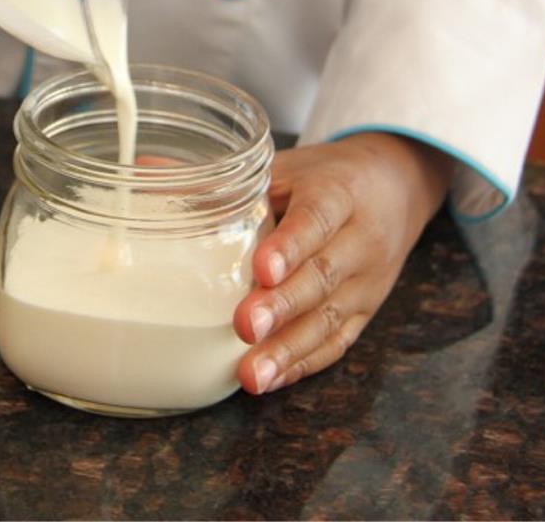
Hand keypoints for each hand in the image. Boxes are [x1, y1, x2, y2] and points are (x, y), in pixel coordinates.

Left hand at [234, 132, 453, 393]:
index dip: (290, 246)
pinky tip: (272, 378)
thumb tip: (148, 169)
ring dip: (290, 350)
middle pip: (324, 276)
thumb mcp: (287, 167)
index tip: (262, 269)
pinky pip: (338, 343)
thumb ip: (230, 180)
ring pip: (331, 319)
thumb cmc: (327, 178)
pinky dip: (304, 364)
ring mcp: (368, 281)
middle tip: (246, 327)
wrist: (396, 188)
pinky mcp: (367, 311)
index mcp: (339, 193)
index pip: (316, 219)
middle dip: (283, 306)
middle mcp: (361, 240)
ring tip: (253, 374)